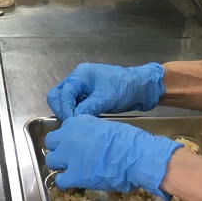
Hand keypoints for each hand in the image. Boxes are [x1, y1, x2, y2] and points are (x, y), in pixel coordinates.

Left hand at [45, 115, 181, 198]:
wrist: (136, 156)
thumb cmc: (127, 140)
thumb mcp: (103, 127)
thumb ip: (89, 133)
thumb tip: (86, 143)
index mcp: (78, 122)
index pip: (62, 130)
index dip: (67, 139)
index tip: (74, 145)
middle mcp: (68, 136)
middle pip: (51, 143)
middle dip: (59, 150)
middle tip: (70, 157)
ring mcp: (69, 156)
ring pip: (51, 161)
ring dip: (60, 165)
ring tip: (71, 170)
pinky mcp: (74, 175)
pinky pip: (60, 180)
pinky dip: (65, 182)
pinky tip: (74, 182)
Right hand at [47, 62, 164, 118]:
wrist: (143, 88)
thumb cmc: (125, 88)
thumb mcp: (105, 98)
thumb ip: (87, 108)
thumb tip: (73, 121)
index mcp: (80, 75)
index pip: (62, 93)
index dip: (65, 109)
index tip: (71, 123)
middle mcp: (78, 80)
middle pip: (58, 95)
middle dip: (61, 110)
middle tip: (70, 123)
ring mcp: (83, 89)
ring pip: (66, 102)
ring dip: (68, 113)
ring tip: (76, 125)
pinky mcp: (89, 97)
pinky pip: (76, 106)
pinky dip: (76, 114)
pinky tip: (83, 122)